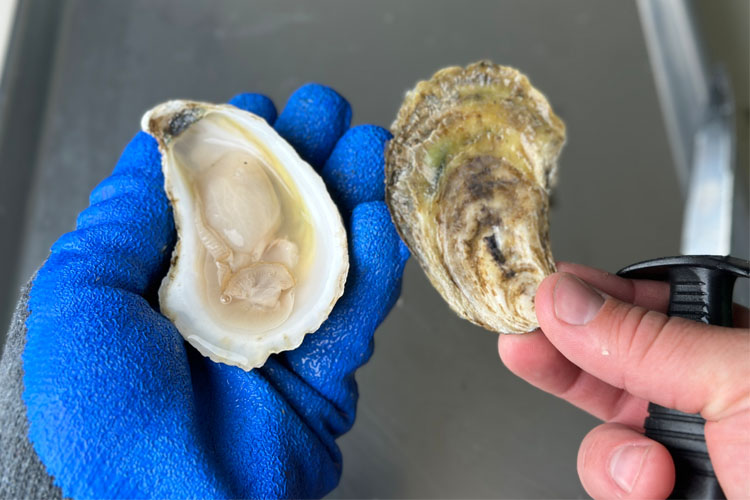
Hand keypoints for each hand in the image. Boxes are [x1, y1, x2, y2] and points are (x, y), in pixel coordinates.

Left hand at [21, 85, 408, 498]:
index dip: (235, 149)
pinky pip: (356, 308)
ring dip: (350, 196)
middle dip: (304, 158)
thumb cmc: (106, 413)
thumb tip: (158, 154)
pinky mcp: (325, 366)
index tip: (256, 110)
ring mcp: (280, 331)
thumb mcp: (81, 298)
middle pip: (275, 216)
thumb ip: (124, 222)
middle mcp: (227, 300)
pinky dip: (372, 263)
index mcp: (166, 280)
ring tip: (368, 146)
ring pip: (326, 252)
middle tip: (327, 112)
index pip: (209, 198)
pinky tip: (378, 218)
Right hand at [498, 262, 749, 498]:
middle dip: (569, 358)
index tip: (547, 293)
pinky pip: (613, 480)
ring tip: (649, 470)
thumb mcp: (745, 387)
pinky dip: (621, 488)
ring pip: (607, 429)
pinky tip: (653, 493)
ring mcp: (692, 454)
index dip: (596, 294)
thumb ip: (649, 341)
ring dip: (612, 450)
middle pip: (617, 361)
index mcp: (745, 349)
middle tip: (527, 344)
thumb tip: (571, 299)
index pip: (654, 300)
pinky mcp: (668, 494)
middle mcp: (716, 398)